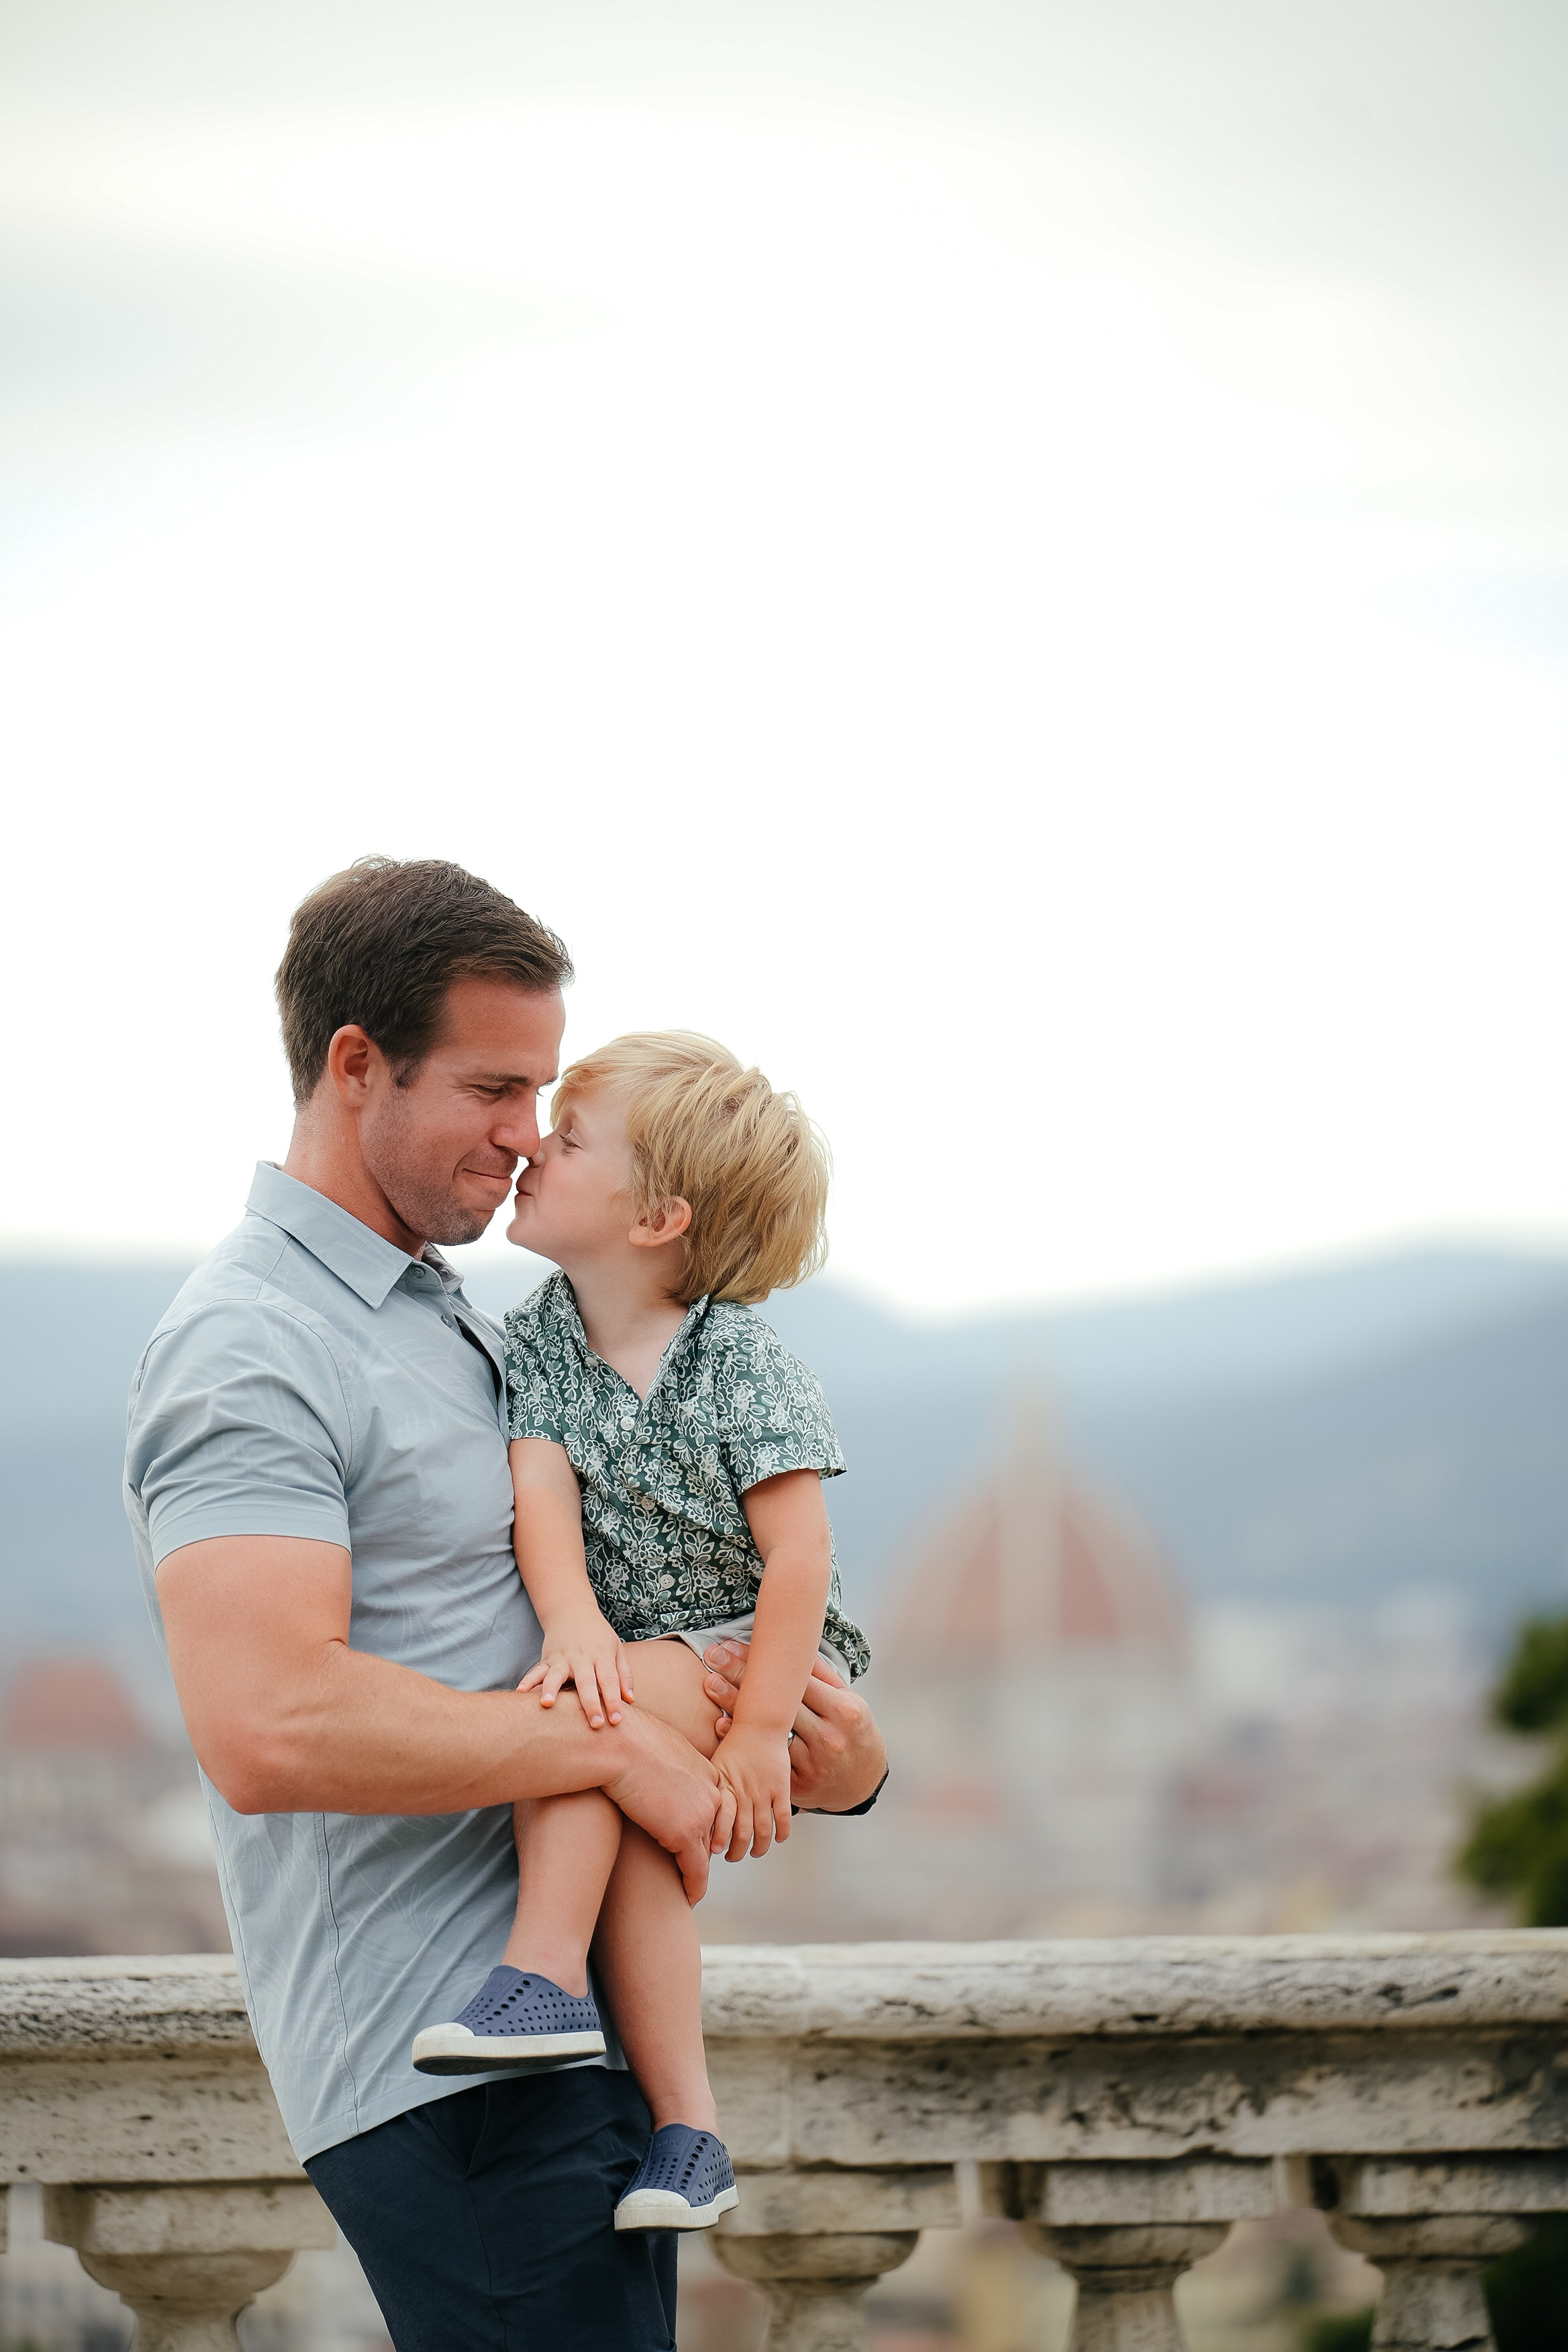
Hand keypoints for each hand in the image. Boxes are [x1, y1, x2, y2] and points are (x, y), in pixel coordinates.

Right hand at [519, 1609, 632, 1729]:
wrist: (572, 1611)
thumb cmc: (598, 1636)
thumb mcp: (616, 1649)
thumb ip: (624, 1676)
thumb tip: (630, 1701)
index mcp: (601, 1655)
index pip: (609, 1680)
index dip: (613, 1700)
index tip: (617, 1721)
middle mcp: (581, 1657)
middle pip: (586, 1682)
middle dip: (590, 1703)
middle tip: (595, 1724)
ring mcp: (562, 1658)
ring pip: (556, 1675)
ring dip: (551, 1689)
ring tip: (547, 1704)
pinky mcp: (547, 1659)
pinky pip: (536, 1671)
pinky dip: (528, 1681)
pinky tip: (521, 1692)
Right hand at [601, 1708, 737, 1903]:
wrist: (618, 1745)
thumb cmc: (626, 1740)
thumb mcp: (657, 1747)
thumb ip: (666, 1762)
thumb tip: (652, 1763)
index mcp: (707, 1772)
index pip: (713, 1808)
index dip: (705, 1827)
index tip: (699, 1841)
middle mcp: (712, 1793)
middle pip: (713, 1832)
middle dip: (704, 1851)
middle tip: (694, 1870)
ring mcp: (702, 1814)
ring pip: (705, 1855)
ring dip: (698, 1874)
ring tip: (692, 1889)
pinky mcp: (685, 1833)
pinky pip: (695, 1870)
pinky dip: (693, 1887)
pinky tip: (689, 1898)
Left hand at [704, 1644, 886, 1812]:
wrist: (863, 1781)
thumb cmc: (852, 1731)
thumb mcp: (848, 1700)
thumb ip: (822, 1676)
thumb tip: (793, 1646)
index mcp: (843, 1710)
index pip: (798, 1680)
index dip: (765, 1662)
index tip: (735, 1645)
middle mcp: (828, 1737)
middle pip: (779, 1702)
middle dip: (744, 1676)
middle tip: (713, 1655)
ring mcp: (812, 1764)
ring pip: (768, 1732)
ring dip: (736, 1707)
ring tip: (710, 1684)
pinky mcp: (797, 1787)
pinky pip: (765, 1762)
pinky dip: (742, 1744)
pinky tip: (720, 1727)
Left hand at [712, 1722, 792, 1859]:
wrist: (760, 1725)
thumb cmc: (735, 1744)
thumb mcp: (715, 1765)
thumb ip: (711, 1789)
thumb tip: (696, 1808)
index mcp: (727, 1788)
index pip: (722, 1822)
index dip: (719, 1840)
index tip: (715, 1850)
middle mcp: (745, 1793)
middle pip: (742, 1833)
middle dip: (737, 1851)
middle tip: (732, 1856)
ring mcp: (764, 1792)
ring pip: (763, 1831)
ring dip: (758, 1847)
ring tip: (754, 1852)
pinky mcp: (781, 1789)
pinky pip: (783, 1818)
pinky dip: (781, 1833)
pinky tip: (777, 1839)